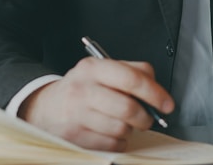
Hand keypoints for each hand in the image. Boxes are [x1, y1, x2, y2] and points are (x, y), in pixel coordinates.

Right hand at [18, 57, 174, 151]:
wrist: (45, 107)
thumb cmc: (82, 89)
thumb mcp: (102, 71)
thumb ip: (132, 73)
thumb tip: (157, 91)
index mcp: (93, 68)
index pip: (131, 78)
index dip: (155, 93)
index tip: (167, 104)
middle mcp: (82, 89)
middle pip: (128, 108)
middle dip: (145, 117)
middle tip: (147, 119)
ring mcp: (76, 114)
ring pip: (121, 128)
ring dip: (129, 130)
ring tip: (122, 124)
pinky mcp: (74, 136)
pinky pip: (111, 145)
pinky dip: (118, 143)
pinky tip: (110, 134)